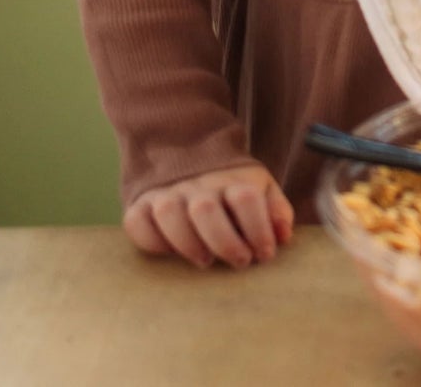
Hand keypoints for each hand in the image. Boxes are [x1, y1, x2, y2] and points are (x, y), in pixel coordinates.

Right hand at [123, 163, 294, 269]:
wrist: (191, 157)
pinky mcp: (141, 205)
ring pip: (170, 214)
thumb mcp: (262, 190)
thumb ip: (277, 211)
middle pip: (206, 209)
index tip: (266, 253)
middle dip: (225, 242)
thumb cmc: (233, 188)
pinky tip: (170, 254)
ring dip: (188, 243)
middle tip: (239, 262)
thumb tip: (283, 237)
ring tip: (206, 260)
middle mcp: (198, 184)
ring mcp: (167, 193)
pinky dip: (152, 241)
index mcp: (233, 179)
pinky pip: (137, 223)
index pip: (246, 199)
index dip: (258, 229)